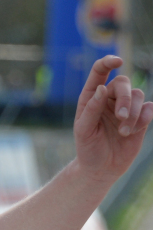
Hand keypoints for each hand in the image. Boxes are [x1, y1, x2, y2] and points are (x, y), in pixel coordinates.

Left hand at [74, 56, 152, 186]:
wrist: (101, 168)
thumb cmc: (88, 148)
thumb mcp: (84, 130)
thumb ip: (92, 109)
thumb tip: (102, 88)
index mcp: (92, 97)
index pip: (99, 72)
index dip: (107, 62)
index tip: (117, 61)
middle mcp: (109, 98)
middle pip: (123, 82)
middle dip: (123, 98)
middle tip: (120, 117)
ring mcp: (126, 107)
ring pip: (137, 94)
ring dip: (132, 112)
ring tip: (122, 132)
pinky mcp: (140, 118)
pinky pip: (148, 108)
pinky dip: (143, 118)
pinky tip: (133, 131)